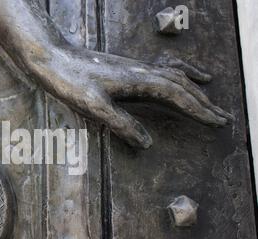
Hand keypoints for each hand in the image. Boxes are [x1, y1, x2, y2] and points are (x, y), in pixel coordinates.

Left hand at [34, 46, 231, 148]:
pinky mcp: (127, 69)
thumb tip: (147, 143)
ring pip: (175, 77)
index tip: (218, 122)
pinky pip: (162, 69)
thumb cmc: (70, 80)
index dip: (199, 111)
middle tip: (223, 118)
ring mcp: (136, 68)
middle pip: (183, 86)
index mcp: (140, 80)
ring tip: (211, 98)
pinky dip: (177, 74)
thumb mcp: (94, 106)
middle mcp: (143, 71)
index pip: (179, 97)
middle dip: (204, 103)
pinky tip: (179, 75)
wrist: (53, 57)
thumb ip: (121, 124)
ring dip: (194, 90)